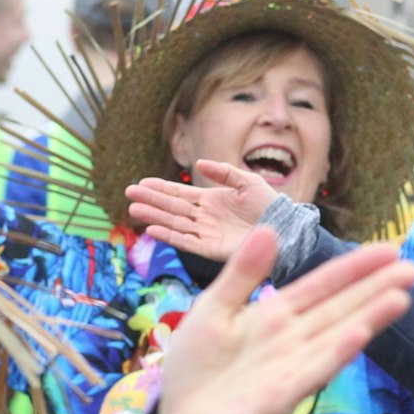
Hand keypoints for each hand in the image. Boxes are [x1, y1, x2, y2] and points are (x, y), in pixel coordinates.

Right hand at [125, 159, 276, 261]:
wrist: (285, 230)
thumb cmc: (269, 205)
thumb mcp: (247, 182)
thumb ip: (224, 172)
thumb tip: (200, 164)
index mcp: (211, 200)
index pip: (180, 193)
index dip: (161, 188)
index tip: (141, 183)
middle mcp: (204, 217)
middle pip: (172, 207)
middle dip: (151, 200)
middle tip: (129, 194)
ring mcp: (206, 233)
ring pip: (174, 223)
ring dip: (154, 217)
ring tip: (134, 210)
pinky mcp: (211, 249)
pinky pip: (186, 242)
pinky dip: (170, 236)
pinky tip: (153, 230)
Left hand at [157, 226, 413, 413]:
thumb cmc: (196, 366)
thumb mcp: (214, 308)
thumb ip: (243, 273)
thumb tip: (268, 228)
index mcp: (276, 314)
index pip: (323, 285)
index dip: (354, 268)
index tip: (389, 250)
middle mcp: (293, 338)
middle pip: (341, 308)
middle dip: (376, 288)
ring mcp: (291, 367)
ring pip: (336, 337)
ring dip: (368, 319)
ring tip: (400, 297)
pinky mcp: (281, 396)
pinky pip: (313, 371)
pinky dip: (336, 353)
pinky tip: (359, 335)